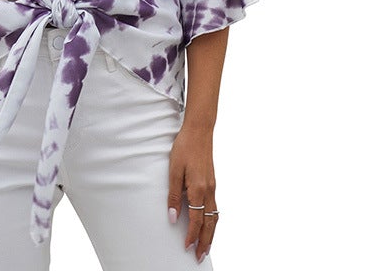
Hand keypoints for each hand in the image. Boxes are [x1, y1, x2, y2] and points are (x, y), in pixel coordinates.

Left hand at [167, 126, 217, 263]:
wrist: (199, 131)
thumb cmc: (185, 148)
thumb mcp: (174, 170)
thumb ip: (174, 195)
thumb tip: (173, 217)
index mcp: (198, 189)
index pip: (196, 220)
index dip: (191, 236)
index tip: (186, 247)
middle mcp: (209, 191)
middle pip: (210, 223)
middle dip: (205, 242)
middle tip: (200, 256)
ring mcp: (212, 187)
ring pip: (215, 217)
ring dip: (211, 234)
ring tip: (206, 246)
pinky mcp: (212, 182)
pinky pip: (214, 207)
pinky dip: (213, 221)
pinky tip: (208, 224)